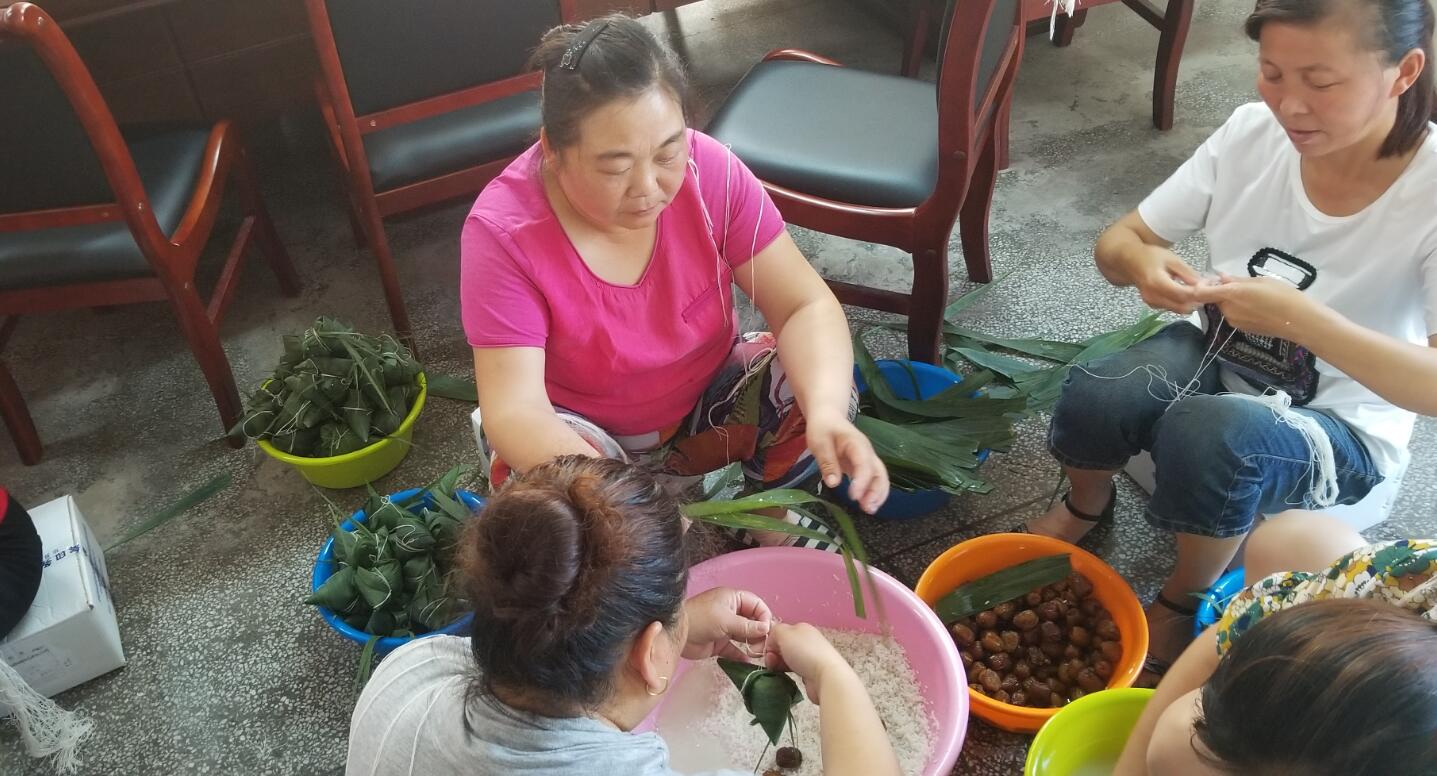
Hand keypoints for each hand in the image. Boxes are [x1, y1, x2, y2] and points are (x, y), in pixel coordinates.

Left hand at [682, 587, 772, 660]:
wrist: (675, 634)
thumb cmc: (700, 619)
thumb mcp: (725, 620)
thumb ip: (747, 626)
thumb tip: (767, 629)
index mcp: (732, 599)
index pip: (756, 605)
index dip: (764, 616)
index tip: (768, 630)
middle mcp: (731, 612)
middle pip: (753, 621)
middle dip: (760, 632)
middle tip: (764, 645)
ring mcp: (725, 628)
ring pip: (745, 636)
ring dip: (753, 644)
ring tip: (758, 654)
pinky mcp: (719, 643)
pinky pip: (735, 649)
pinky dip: (742, 655)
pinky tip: (748, 663)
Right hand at [763, 622, 852, 703]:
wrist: (826, 676)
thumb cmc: (804, 652)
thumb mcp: (783, 633)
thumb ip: (774, 632)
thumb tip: (772, 643)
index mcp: (802, 628)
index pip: (780, 633)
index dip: (771, 643)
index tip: (768, 653)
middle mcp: (807, 640)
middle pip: (783, 646)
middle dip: (774, 655)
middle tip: (772, 664)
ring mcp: (811, 656)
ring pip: (788, 659)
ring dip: (779, 665)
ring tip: (778, 671)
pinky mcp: (812, 672)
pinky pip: (794, 670)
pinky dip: (788, 673)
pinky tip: (787, 676)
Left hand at [807, 412, 889, 513]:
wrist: (828, 417)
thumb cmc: (823, 428)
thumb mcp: (819, 443)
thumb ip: (827, 462)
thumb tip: (833, 483)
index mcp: (856, 443)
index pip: (864, 463)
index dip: (862, 481)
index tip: (854, 497)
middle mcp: (867, 452)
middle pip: (879, 472)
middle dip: (876, 491)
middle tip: (867, 508)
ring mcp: (867, 459)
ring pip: (880, 477)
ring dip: (878, 494)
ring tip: (869, 510)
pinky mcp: (864, 466)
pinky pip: (874, 479)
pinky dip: (874, 492)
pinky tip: (867, 504)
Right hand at [1128, 246, 1204, 314]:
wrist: (1130, 261)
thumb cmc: (1151, 256)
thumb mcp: (1171, 259)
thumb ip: (1186, 273)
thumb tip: (1202, 284)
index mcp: (1157, 282)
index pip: (1182, 294)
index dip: (1198, 293)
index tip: (1209, 288)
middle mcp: (1153, 296)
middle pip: (1181, 306)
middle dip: (1197, 301)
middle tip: (1207, 291)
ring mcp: (1152, 302)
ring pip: (1177, 309)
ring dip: (1190, 303)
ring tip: (1198, 291)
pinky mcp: (1152, 305)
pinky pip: (1171, 307)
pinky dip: (1182, 303)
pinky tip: (1187, 294)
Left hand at [1191, 274, 1322, 340]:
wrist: (1300, 321)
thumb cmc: (1283, 295)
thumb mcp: (1261, 281)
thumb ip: (1237, 280)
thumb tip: (1222, 278)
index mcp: (1231, 294)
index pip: (1201, 293)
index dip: (1200, 286)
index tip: (1209, 280)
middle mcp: (1228, 310)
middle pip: (1215, 299)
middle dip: (1221, 292)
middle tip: (1239, 284)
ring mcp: (1234, 321)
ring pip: (1225, 308)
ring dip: (1232, 301)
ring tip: (1253, 296)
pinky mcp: (1242, 329)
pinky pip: (1235, 316)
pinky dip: (1239, 310)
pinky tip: (1257, 307)